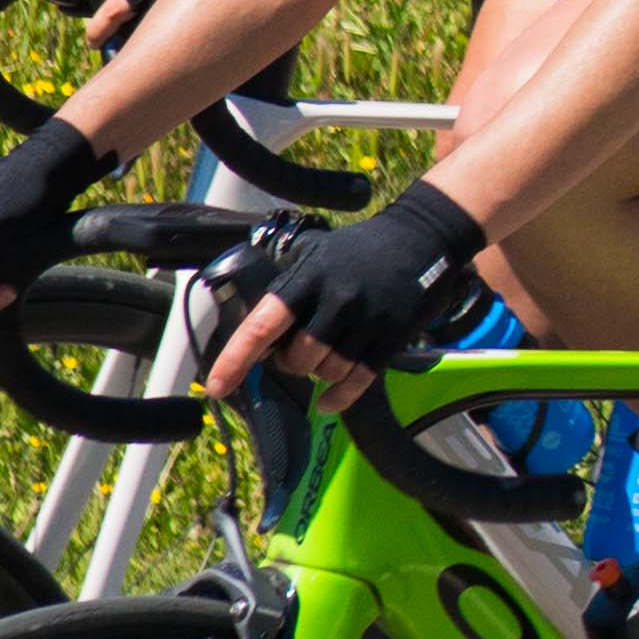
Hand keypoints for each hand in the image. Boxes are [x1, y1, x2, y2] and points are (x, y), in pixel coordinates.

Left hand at [205, 177, 489, 405]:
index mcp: (308, 277)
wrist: (422, 237)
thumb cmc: (359, 251)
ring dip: (319, 375)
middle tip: (298, 351)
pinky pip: (358, 382)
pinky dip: (338, 398)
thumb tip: (256, 344)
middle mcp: (336, 299)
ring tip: (325, 357)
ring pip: (327, 372)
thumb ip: (287, 293)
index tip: (216, 386)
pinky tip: (328, 401)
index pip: (263, 325)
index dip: (236, 358)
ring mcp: (367, 319)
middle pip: (298, 358)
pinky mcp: (392, 337)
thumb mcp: (316, 255)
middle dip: (292, 363)